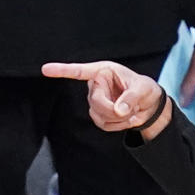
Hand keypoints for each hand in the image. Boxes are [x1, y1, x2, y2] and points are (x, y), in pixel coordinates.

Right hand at [41, 61, 170, 139]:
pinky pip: (102, 124)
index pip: (81, 71)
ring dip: (118, 119)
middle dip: (114, 110)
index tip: (45, 69)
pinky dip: (117, 125)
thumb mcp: (144, 89)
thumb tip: (119, 110)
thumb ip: (131, 98)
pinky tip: (126, 119)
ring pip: (98, 114)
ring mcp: (95, 100)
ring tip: (132, 112)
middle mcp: (96, 84)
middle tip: (131, 111)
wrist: (149, 106)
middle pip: (95, 101)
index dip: (63, 70)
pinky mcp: (98, 114)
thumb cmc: (146, 90)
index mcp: (105, 71)